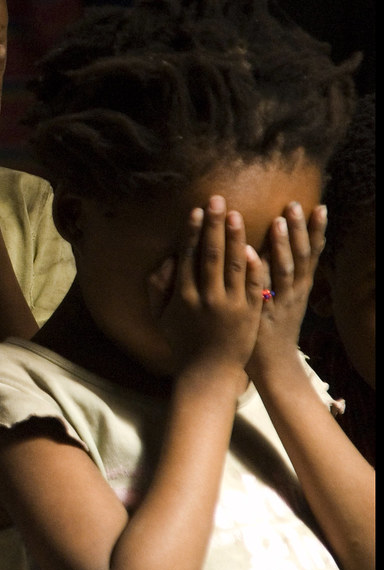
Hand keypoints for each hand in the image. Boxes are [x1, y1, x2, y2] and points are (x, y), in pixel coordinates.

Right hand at [150, 196, 264, 382]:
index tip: (197, 210)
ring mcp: (229, 306)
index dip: (193, 231)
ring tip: (237, 215)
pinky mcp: (249, 314)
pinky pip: (252, 286)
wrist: (207, 373)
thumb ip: (157, 287)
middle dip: (215, 225)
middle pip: (211, 254)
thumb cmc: (181, 342)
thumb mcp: (160, 317)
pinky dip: (253, 267)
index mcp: (183, 295)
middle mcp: (206, 297)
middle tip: (218, 200)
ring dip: (235, 238)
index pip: (189, 255)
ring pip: (234, 265)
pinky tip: (254, 248)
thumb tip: (165, 260)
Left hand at [247, 202, 326, 380]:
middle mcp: (294, 292)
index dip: (315, 230)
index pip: (311, 253)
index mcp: (300, 285)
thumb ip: (281, 272)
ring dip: (281, 245)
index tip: (318, 205)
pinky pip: (260, 290)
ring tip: (277, 221)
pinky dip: (257, 271)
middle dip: (299, 229)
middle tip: (295, 204)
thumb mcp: (284, 297)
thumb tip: (280, 246)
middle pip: (301, 256)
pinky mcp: (262, 314)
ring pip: (284, 270)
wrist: (272, 365)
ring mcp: (280, 303)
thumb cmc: (272, 326)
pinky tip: (250, 254)